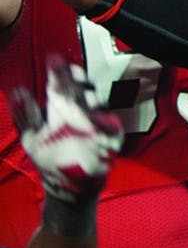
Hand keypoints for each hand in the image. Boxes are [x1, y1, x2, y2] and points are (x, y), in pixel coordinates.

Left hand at [9, 60, 123, 203]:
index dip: (63, 71)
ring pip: (99, 104)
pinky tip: (97, 119)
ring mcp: (97, 124)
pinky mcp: (110, 138)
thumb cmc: (49, 158)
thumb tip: (16, 90)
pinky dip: (105, 122)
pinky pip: (111, 126)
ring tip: (84, 99)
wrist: (67, 186)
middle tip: (74, 76)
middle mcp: (81, 112)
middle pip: (84, 89)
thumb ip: (26, 116)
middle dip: (80, 81)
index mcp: (62, 108)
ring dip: (92, 100)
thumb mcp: (32, 138)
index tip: (56, 61)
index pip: (65, 83)